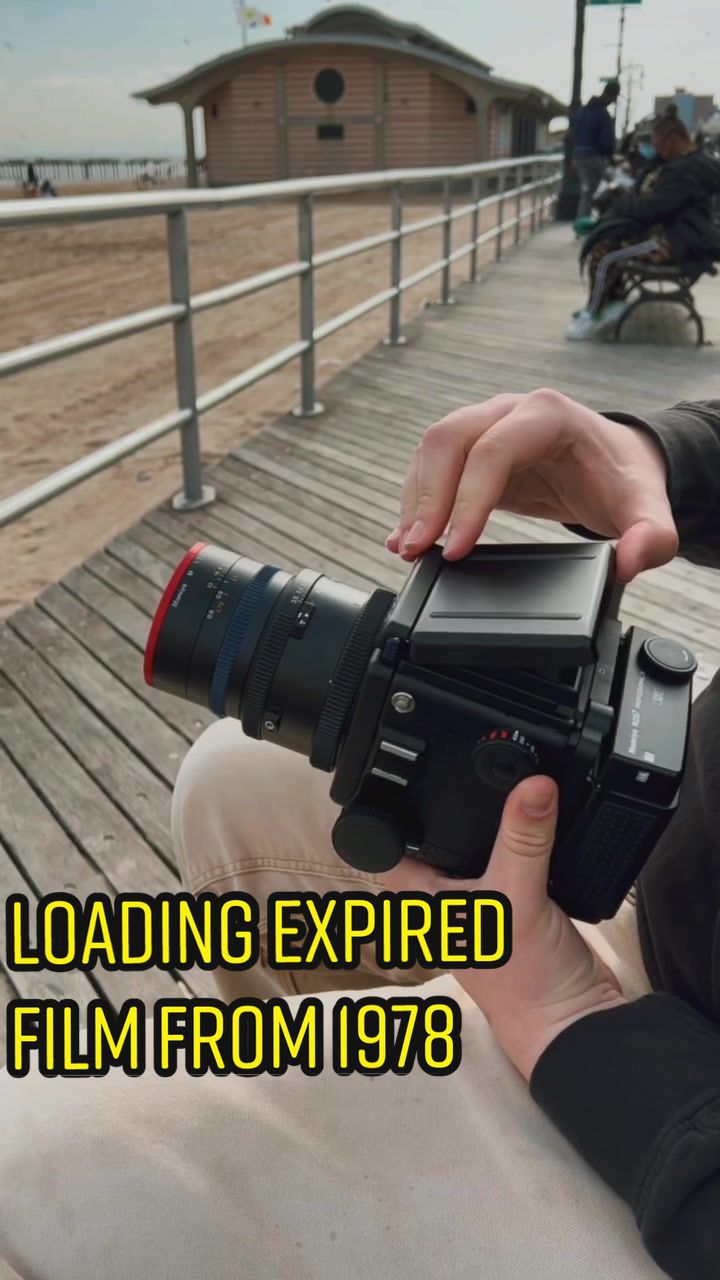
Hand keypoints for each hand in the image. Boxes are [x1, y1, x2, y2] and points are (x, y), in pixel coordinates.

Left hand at [381, 775, 625, 1080]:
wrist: (574, 1019)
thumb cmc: (525, 984)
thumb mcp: (518, 897)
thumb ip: (523, 840)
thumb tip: (533, 786)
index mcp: (426, 903)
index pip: (388, 851)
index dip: (385, 815)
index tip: (394, 778)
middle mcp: (446, 903)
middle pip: (434, 843)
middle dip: (443, 810)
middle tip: (455, 773)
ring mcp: (483, 904)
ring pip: (475, 850)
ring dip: (485, 827)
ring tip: (499, 794)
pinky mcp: (519, 904)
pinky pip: (515, 860)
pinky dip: (523, 841)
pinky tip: (534, 824)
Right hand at [387, 388, 677, 582]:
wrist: (617, 462)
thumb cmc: (625, 479)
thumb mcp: (648, 508)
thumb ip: (651, 537)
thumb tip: (628, 565)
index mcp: (549, 415)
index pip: (492, 452)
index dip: (469, 502)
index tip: (457, 549)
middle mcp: (510, 410)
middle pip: (448, 441)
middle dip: (426, 498)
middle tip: (416, 549)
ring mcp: (486, 425)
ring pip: (431, 452)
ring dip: (413, 501)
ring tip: (407, 548)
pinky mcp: (471, 450)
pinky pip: (432, 468)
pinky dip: (415, 501)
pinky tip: (406, 536)